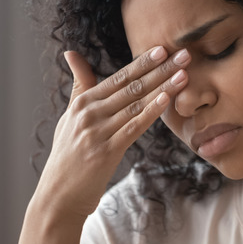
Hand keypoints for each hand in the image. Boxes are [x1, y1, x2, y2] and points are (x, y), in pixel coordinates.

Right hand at [33, 46, 190, 220]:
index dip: (143, 62)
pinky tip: (166, 100)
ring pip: (136, 104)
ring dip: (163, 87)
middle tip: (183, 54)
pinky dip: (151, 112)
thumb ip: (79, 84)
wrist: (58, 195)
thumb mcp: (69, 116)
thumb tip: (70, 53)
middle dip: (160, 69)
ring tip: (183, 74)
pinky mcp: (107, 151)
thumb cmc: (67, 154)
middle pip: (132, 86)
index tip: (163, 48)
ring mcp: (98, 132)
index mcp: (83, 102)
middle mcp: (89, 113)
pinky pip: (134, 127)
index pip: (119, 77)